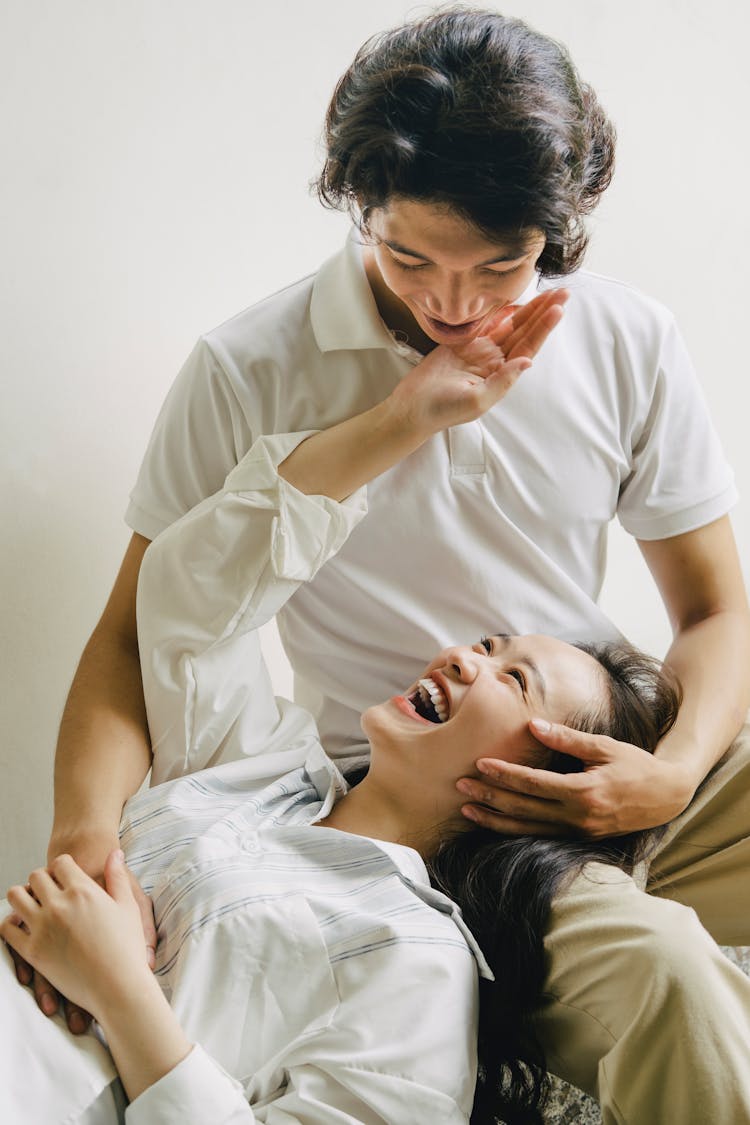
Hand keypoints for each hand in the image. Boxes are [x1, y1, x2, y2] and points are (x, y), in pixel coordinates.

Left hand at [2, 850, 153, 1025]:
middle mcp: (59, 905)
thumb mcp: (129, 906)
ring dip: (23, 896)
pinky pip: (7, 929)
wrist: (118, 987)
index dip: (63, 866)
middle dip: (42, 879)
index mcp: (83, 891)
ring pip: (16, 897)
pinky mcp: (32, 951)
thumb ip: (118, 877)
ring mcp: (42, 928)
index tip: (67, 875)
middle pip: (36, 876)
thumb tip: (115, 853)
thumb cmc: (128, 948)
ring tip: (34, 904)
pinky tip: (23, 926)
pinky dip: (11, 923)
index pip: (60, 863)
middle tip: (50, 890)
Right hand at [388, 289, 567, 435]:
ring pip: (509, 325)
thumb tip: (527, 361)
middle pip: (524, 333)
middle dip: (543, 313)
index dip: (543, 328)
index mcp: (501, 376)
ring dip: (528, 310)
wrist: (413, 407)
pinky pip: (486, 323)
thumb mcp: (477, 400)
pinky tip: (515, 299)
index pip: (528, 347)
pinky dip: (501, 311)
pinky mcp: (463, 342)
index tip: (557, 310)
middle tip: (562, 293)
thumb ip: (503, 381)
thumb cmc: (443, 409)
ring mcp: (479, 350)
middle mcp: (494, 361)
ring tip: (548, 293)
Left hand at [456, 719, 694, 836]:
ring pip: (526, 828)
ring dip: (494, 818)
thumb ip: (567, 739)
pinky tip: (493, 822)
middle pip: (523, 808)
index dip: (505, 775)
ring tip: (467, 807)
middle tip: (459, 784)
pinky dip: (513, 829)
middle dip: (489, 796)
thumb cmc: (635, 765)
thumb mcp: (604, 746)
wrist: (665, 797)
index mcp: (584, 792)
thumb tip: (533, 726)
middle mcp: (578, 817)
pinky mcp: (577, 837)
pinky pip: (538, 834)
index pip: (534, 784)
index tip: (480, 763)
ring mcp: (577, 831)